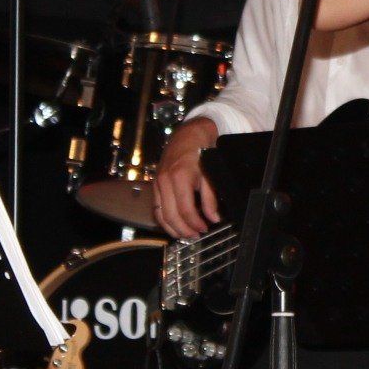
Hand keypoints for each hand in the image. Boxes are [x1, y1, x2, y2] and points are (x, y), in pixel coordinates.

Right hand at [152, 122, 219, 240]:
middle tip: (195, 236)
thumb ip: (211, 198)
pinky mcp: (155, 183)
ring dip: (172, 228)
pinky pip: (157, 206)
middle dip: (183, 229)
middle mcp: (165, 180)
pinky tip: (174, 224)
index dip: (195, 223)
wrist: (189, 133)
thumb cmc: (201, 150)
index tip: (205, 229)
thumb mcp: (210, 173)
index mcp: (180, 177)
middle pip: (170, 215)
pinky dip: (164, 218)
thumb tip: (213, 217)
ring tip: (185, 234)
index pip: (185, 210)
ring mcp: (158, 182)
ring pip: (160, 214)